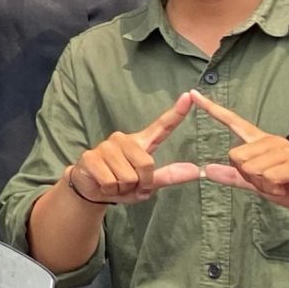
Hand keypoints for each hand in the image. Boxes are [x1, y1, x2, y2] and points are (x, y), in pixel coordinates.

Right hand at [62, 93, 205, 205]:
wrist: (92, 190)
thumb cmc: (123, 184)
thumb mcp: (148, 183)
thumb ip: (170, 176)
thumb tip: (197, 170)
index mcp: (140, 143)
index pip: (162, 126)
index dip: (177, 113)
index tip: (189, 96)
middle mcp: (123, 139)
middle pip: (146, 164)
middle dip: (140, 183)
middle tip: (129, 185)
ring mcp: (106, 146)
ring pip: (128, 176)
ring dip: (124, 189)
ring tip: (115, 184)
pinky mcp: (91, 157)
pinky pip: (111, 182)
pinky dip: (111, 191)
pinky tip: (104, 185)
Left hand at [187, 91, 288, 219]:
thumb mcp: (262, 185)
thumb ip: (235, 177)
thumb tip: (206, 170)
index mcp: (262, 143)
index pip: (234, 122)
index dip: (213, 109)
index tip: (193, 94)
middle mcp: (270, 141)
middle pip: (235, 157)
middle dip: (248, 177)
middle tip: (271, 182)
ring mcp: (283, 150)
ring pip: (249, 168)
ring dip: (262, 185)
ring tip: (281, 184)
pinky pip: (265, 178)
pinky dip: (272, 189)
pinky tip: (286, 187)